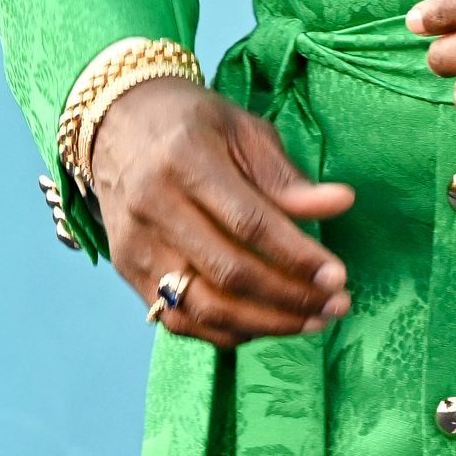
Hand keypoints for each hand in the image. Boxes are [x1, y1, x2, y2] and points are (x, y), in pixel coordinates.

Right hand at [92, 80, 353, 347]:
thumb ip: (286, 177)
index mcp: (185, 160)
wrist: (115, 123)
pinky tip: (266, 325)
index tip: (339, 276)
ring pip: (204, 306)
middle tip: (337, 305)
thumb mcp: (242, 131)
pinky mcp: (127, 270)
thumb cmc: (191, 123)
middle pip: (229, 272)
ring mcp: (135, 245)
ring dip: (265, 324)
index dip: (297, 256)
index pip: (249, 223)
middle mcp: (153, 207)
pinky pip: (178, 319)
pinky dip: (225, 332)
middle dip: (291, 297)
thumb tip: (340, 203)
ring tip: (312, 322)